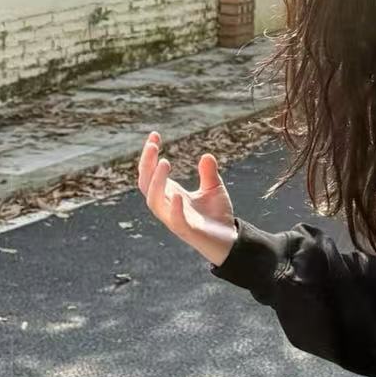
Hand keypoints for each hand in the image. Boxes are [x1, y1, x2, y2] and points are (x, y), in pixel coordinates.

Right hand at [137, 130, 238, 267]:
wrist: (229, 241)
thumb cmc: (217, 217)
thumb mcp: (214, 190)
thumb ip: (208, 174)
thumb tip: (206, 155)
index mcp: (170, 194)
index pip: (151, 172)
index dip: (150, 155)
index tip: (154, 135)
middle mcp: (167, 205)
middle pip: (146, 183)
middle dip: (147, 164)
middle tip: (153, 145)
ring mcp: (174, 218)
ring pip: (154, 201)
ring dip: (157, 181)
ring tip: (165, 162)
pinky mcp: (186, 231)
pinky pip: (175, 220)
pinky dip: (174, 208)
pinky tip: (177, 195)